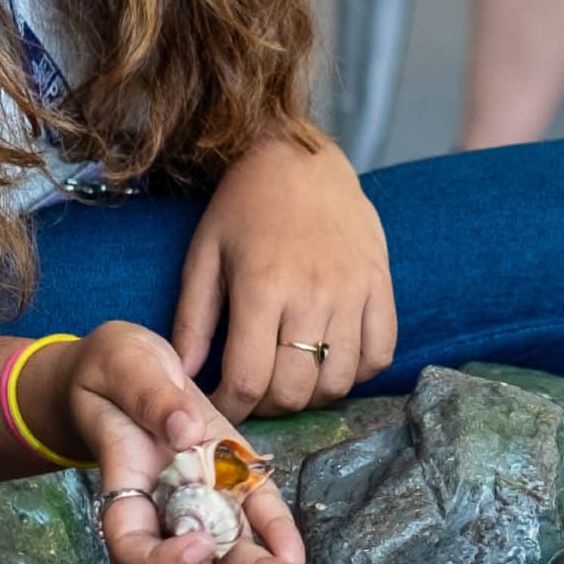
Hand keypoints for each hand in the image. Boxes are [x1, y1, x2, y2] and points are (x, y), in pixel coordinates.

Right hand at [24, 322, 311, 563]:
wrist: (129, 369)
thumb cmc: (114, 369)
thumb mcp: (124, 364)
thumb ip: (151, 396)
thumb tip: (185, 433)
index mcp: (124, 488)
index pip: (132, 548)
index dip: (161, 561)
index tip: (197, 546)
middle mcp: (162, 510)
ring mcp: (200, 503)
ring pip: (223, 560)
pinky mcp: (232, 485)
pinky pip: (254, 519)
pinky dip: (276, 539)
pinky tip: (297, 559)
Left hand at [173, 130, 397, 423]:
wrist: (300, 157)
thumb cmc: (244, 205)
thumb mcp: (204, 255)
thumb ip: (192, 319)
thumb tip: (183, 376)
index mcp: (261, 287)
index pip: (248, 379)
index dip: (231, 407)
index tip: (223, 406)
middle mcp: (311, 295)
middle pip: (294, 390)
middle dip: (268, 406)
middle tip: (256, 393)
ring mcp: (352, 292)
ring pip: (338, 382)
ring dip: (311, 395)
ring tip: (292, 379)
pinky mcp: (379, 286)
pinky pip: (379, 356)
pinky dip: (355, 373)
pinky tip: (331, 361)